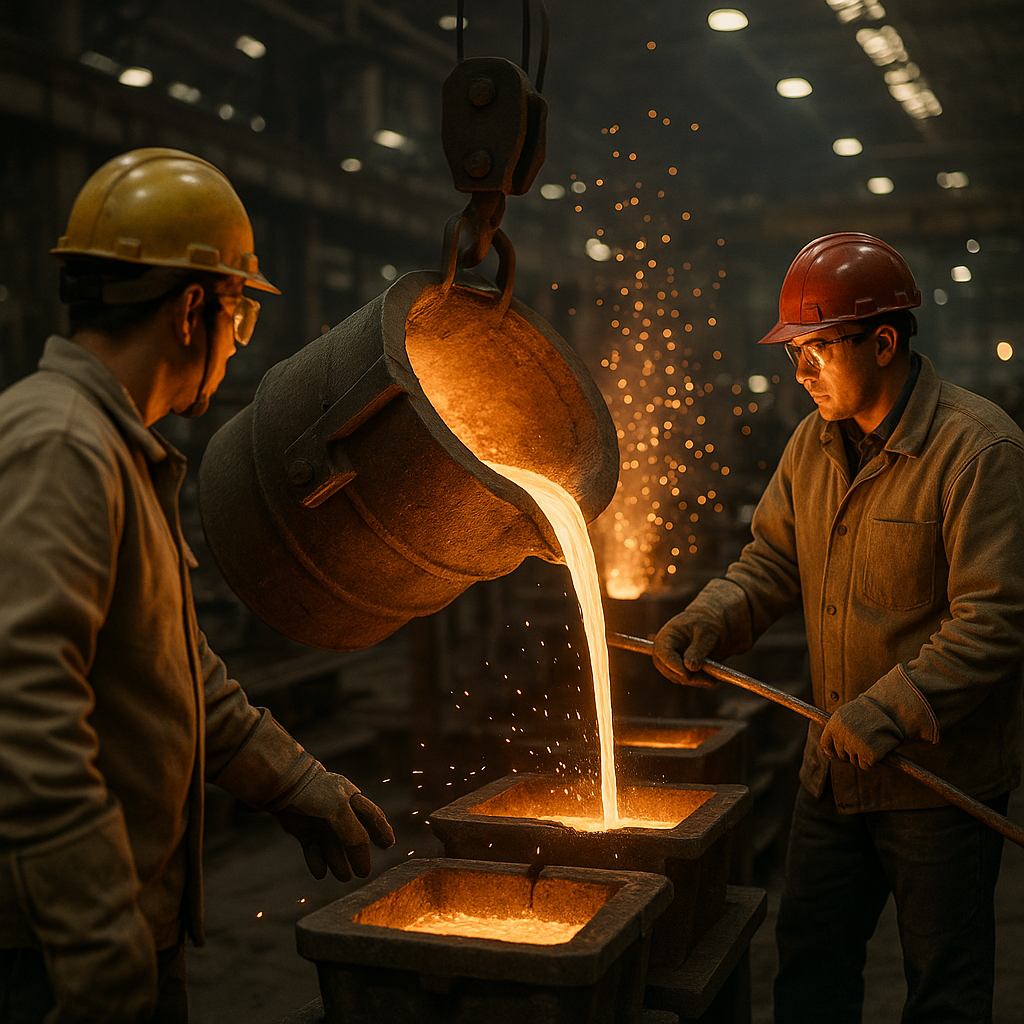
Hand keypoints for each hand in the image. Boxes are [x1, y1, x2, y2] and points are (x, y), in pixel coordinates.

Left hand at [276, 771, 394, 880]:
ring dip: (338, 861)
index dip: (381, 829)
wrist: (284, 786)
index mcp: (350, 798)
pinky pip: (312, 848)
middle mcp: (336, 809)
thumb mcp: (340, 810)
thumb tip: (363, 851)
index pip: (370, 815)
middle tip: (365, 872)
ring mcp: (318, 819)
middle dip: (359, 853)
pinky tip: (320, 873)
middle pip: (352, 835)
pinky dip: (317, 860)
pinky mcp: (302, 828)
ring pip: (332, 844)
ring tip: (344, 878)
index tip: (389, 844)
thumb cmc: (317, 793)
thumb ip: (354, 832)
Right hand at [653, 609, 720, 688]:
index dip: (674, 665)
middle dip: (690, 677)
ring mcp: (669, 664)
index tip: (688, 673)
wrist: (710, 627)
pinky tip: (711, 678)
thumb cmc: (706, 625)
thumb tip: (690, 667)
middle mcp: (663, 652)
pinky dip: (698, 681)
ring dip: (696, 681)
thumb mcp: (705, 633)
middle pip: (671, 671)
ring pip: (679, 679)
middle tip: (710, 679)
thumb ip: (698, 650)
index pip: (664, 654)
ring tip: (714, 677)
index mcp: (666, 637)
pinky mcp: (678, 672)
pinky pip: (686, 681)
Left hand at [820, 695, 903, 769]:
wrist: (891, 709)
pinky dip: (872, 761)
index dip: (833, 751)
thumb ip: (839, 730)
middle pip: (841, 755)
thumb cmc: (871, 710)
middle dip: (851, 753)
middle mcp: (841, 737)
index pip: (826, 745)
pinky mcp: (868, 755)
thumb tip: (831, 754)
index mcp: (833, 725)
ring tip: (873, 741)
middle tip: (863, 744)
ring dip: (863, 757)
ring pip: (854, 761)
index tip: (838, 754)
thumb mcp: (848, 714)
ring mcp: (854, 747)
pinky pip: (866, 766)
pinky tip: (878, 749)